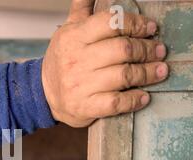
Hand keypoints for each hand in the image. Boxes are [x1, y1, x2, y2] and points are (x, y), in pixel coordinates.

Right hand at [42, 0, 168, 127]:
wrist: (44, 94)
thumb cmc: (62, 60)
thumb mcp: (68, 31)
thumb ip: (82, 9)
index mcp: (74, 37)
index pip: (111, 23)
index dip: (136, 24)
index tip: (150, 29)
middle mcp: (76, 60)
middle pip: (123, 50)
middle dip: (147, 50)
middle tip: (158, 51)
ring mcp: (81, 85)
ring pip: (124, 75)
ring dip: (147, 73)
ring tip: (159, 71)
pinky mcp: (85, 106)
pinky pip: (116, 103)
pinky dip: (134, 99)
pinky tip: (143, 96)